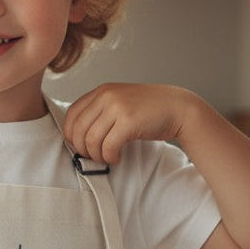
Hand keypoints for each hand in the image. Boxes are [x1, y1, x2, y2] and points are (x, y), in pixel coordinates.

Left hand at [64, 83, 193, 163]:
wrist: (178, 107)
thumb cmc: (148, 110)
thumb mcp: (119, 103)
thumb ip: (99, 112)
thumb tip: (76, 136)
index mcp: (101, 91)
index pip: (71, 114)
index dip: (71, 135)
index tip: (80, 146)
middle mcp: (107, 96)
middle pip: (78, 130)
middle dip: (83, 149)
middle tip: (93, 156)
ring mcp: (117, 107)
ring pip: (91, 140)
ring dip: (97, 155)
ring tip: (107, 158)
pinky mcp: (128, 121)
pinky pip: (108, 147)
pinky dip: (110, 157)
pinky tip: (117, 158)